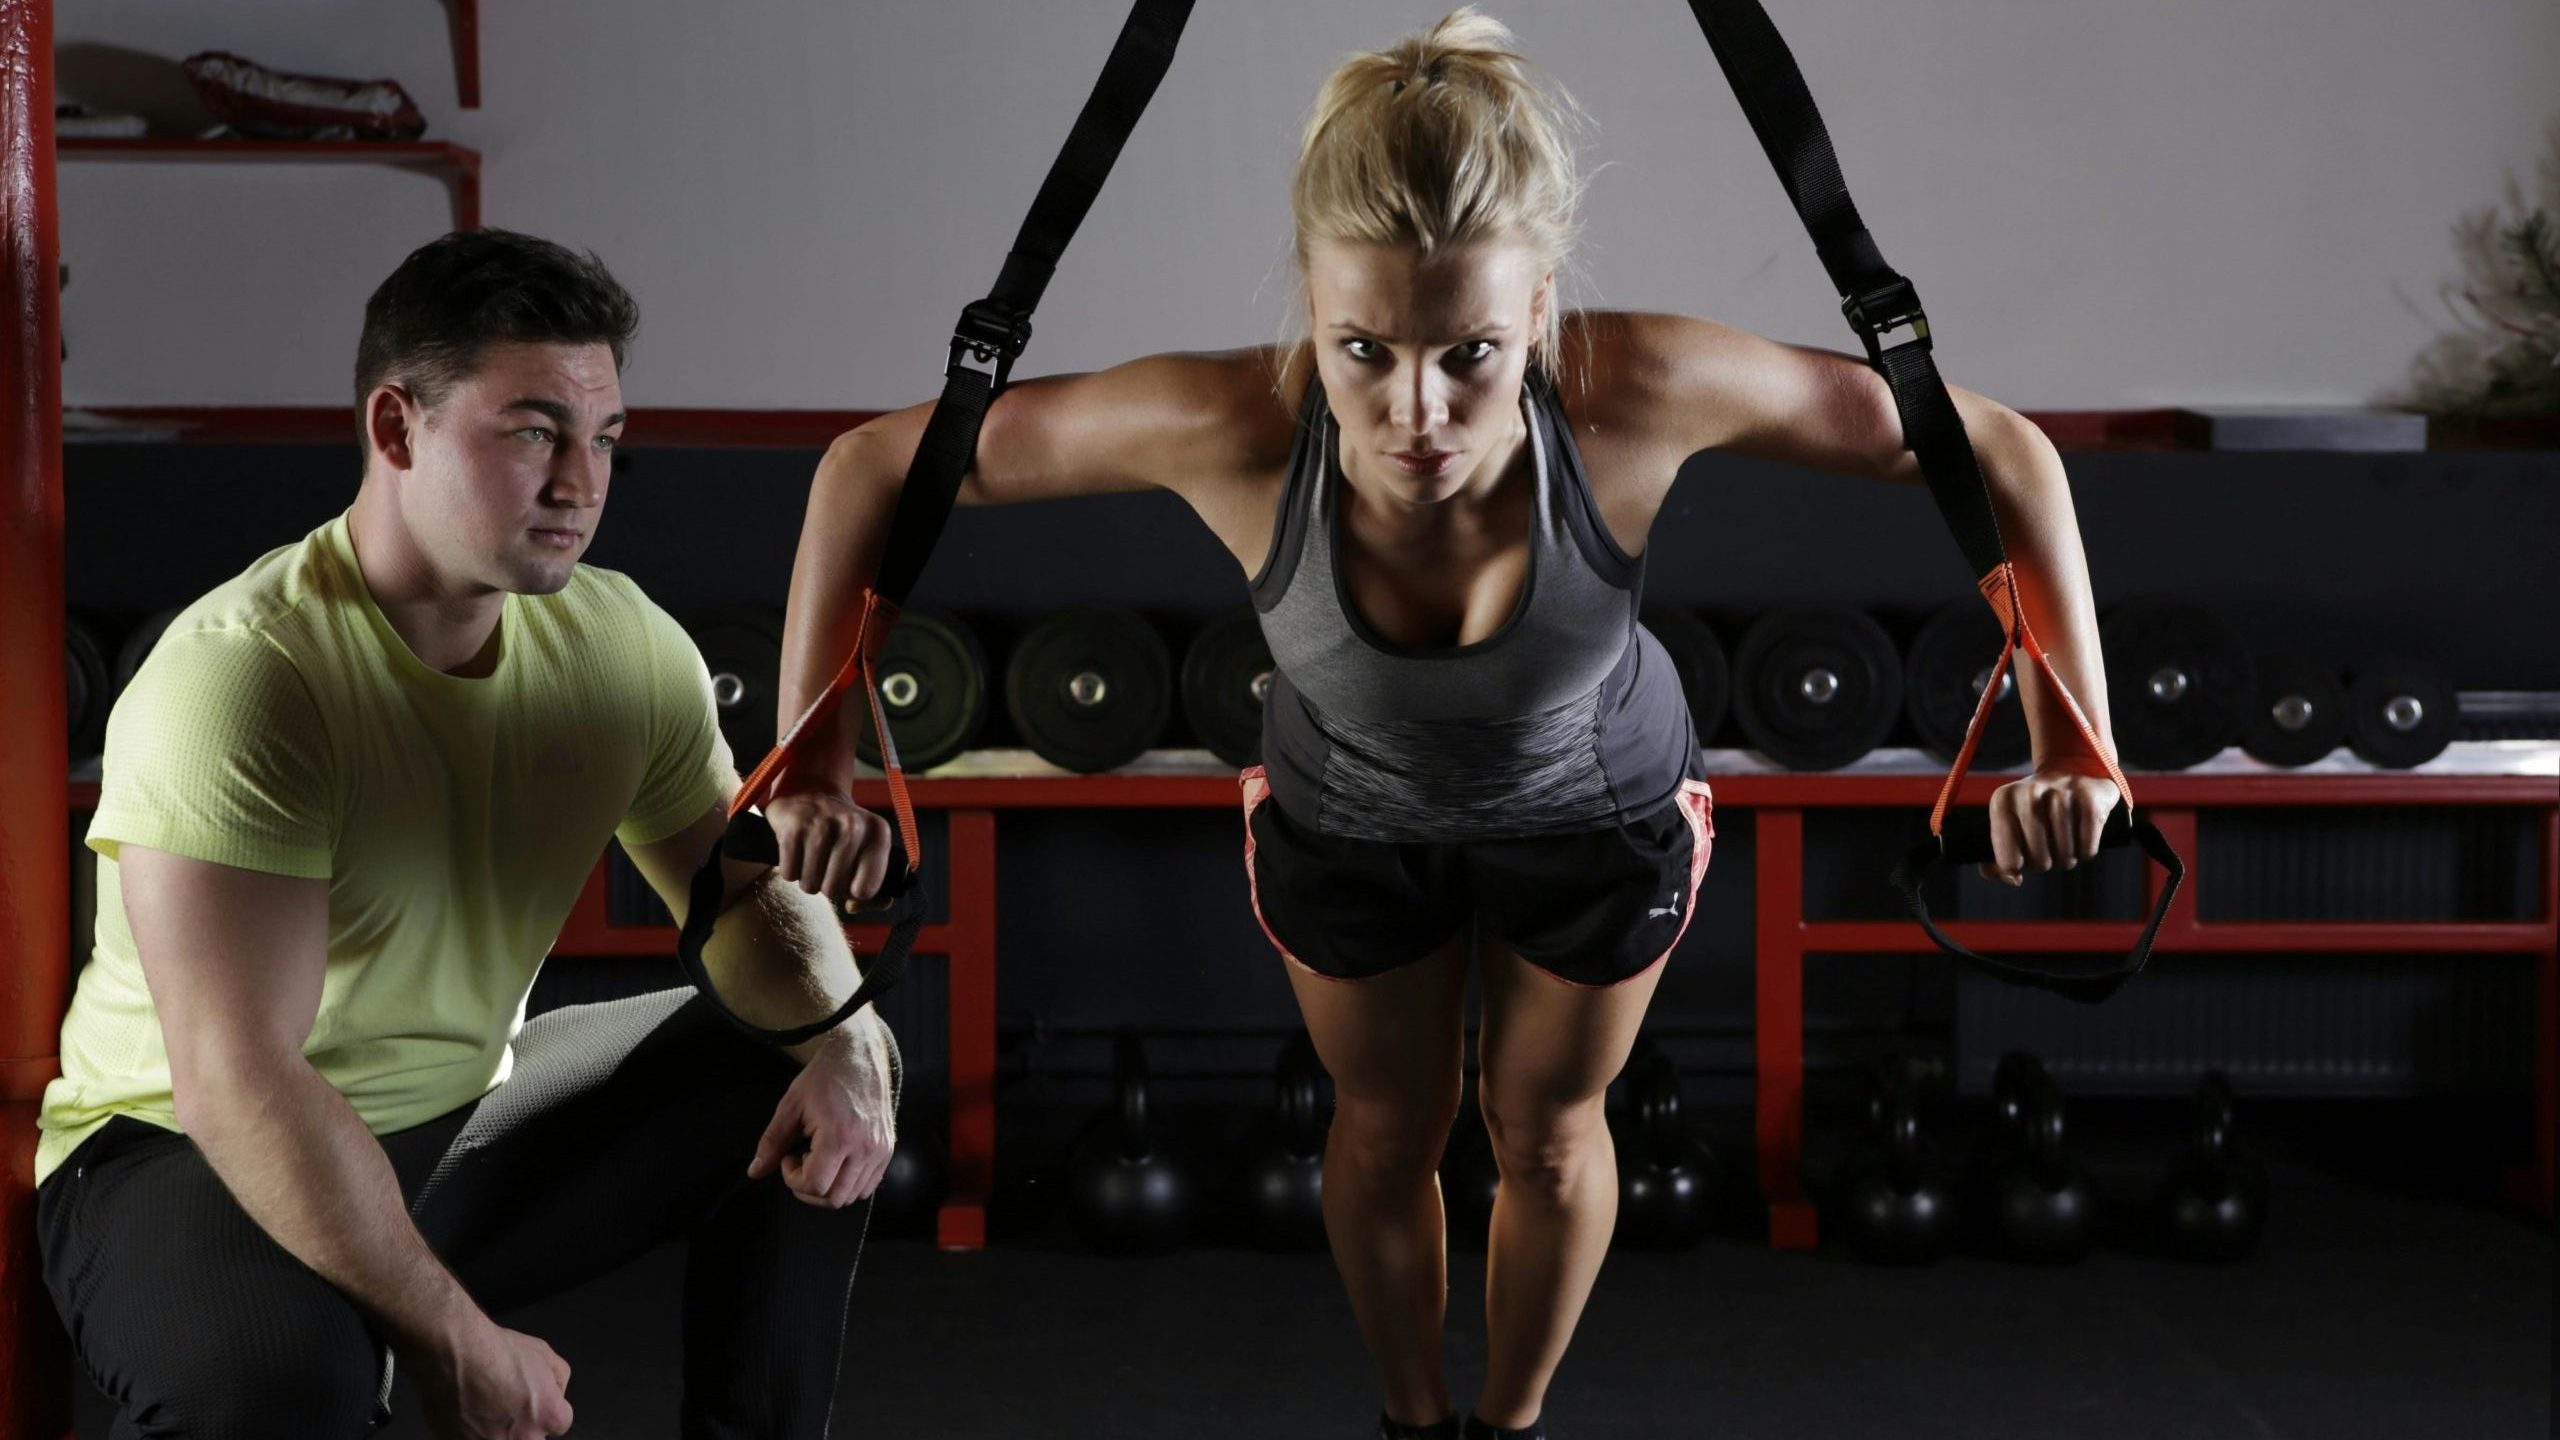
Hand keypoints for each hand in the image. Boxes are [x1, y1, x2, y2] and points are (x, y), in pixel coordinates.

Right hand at [412, 1318, 572, 1439]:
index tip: (535, 1399)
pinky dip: (471, 1430)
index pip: (559, 1424)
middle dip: (523, 1424)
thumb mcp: (545, 1354)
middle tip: (508, 1403)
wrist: (452, 1353)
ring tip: (484, 1404)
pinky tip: (467, 1409)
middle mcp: (521, 1438)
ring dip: (496, 1429)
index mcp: (547, 1416)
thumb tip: (554, 1393)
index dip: (547, 1408)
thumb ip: (558, 1382)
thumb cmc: (495, 1352)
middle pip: (530, 1438)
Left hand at [748, 1028, 896, 1207]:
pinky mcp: (887, 1151)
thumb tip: (755, 1172)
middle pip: (834, 1198)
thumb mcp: (790, 1106)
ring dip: (828, 1188)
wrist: (860, 1056)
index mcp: (840, 1136)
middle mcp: (866, 1148)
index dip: (793, 1179)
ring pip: (851, 1196)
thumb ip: (772, 1142)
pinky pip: (867, 1187)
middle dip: (809, 1189)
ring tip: (819, 1160)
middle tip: (800, 1163)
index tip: (788, 1157)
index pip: (814, 1185)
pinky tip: (836, 1162)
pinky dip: (847, 1185)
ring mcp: (880, 1151)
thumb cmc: (824, 1077)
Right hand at [764, 785, 894, 908]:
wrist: (811, 792)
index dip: (854, 894)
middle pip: (834, 890)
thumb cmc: (841, 833)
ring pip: (810, 885)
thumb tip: (854, 906)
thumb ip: (872, 888)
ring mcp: (822, 824)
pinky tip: (797, 853)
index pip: (866, 889)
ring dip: (808, 880)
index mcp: (878, 834)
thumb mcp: (867, 851)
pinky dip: (791, 871)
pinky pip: (790, 874)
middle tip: (826, 867)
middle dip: (827, 886)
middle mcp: (853, 826)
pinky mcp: (794, 827)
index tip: (850, 883)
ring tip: (812, 860)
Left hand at [1978, 766, 2120, 884]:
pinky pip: (2087, 848)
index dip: (2016, 867)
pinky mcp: (2090, 798)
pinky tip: (2081, 838)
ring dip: (2066, 859)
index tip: (2020, 860)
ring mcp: (2061, 793)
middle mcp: (2030, 793)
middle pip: (2039, 860)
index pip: (2007, 859)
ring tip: (2063, 844)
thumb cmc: (2033, 812)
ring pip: (2065, 855)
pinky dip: (2085, 852)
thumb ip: (1996, 862)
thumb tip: (2013, 879)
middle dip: (2044, 864)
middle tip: (2046, 851)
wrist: (2069, 772)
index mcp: (2002, 801)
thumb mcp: (2007, 828)